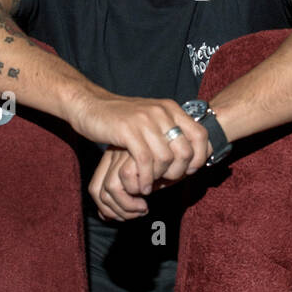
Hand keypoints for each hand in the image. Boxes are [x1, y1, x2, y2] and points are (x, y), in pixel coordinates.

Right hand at [69, 93, 209, 192]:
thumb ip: (169, 129)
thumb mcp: (151, 118)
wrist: (90, 106)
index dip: (199, 157)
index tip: (189, 171)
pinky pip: (145, 161)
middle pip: (185, 151)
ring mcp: (144, 120)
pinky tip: (142, 185)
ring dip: (159, 178)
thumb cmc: (121, 118)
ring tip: (151, 185)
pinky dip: (145, 178)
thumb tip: (191, 153)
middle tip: (168, 182)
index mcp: (170, 108)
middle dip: (178, 172)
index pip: (201, 135)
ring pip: (165, 158)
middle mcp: (161, 112)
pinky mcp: (127, 130)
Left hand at [89, 146, 193, 220]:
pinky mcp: (136, 149)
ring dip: (127, 206)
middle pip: (97, 191)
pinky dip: (137, 190)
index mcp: (112, 161)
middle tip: (136, 214)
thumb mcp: (146, 182)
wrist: (185, 141)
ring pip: (110, 187)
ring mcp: (123, 152)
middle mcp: (114, 156)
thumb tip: (104, 216)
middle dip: (116, 211)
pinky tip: (150, 192)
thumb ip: (126, 196)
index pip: (95, 189)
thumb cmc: (167, 165)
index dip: (105, 209)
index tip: (124, 217)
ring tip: (143, 208)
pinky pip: (127, 176)